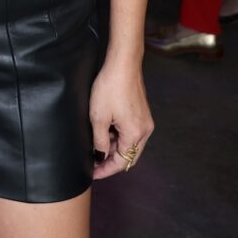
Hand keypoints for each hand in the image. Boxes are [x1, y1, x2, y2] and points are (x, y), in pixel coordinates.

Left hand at [89, 59, 153, 179]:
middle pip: (129, 156)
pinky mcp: (143, 113)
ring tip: (96, 145)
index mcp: (135, 134)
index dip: (106, 170)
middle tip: (93, 163)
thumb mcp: (99, 117)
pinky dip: (120, 137)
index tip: (92, 173)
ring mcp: (146, 122)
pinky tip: (106, 132)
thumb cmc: (110, 88)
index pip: (122, 162)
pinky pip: (132, 132)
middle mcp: (145, 131)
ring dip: (115, 148)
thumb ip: (100, 141)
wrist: (123, 64)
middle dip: (111, 161)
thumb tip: (100, 155)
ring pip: (130, 144)